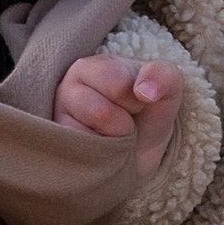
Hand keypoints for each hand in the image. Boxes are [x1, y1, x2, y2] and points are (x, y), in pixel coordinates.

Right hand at [55, 50, 183, 182]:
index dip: (138, 100)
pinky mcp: (55, 143)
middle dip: (124, 123)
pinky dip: (100, 156)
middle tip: (124, 121)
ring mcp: (57, 115)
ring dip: (113, 140)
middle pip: (100, 111)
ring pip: (87, 133)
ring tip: (112, 136)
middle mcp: (68, 85)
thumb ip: (163, 75)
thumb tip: (144, 92)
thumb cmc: (148, 117)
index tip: (138, 102)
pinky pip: (81, 152)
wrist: (139, 158)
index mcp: (96, 66)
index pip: (119, 83)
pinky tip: (98, 150)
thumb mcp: (168, 90)